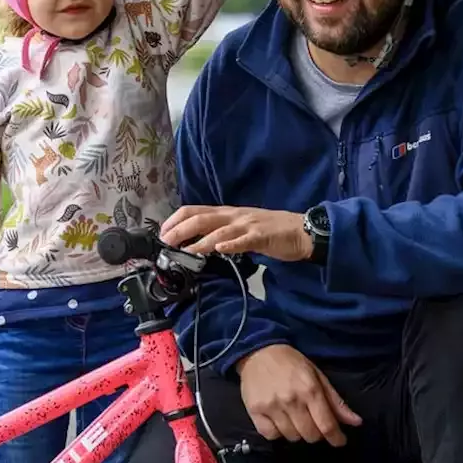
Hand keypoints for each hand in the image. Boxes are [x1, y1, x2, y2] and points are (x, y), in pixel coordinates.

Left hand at [161, 205, 311, 260]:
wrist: (301, 230)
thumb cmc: (269, 230)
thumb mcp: (240, 227)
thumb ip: (220, 231)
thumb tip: (196, 242)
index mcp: (227, 213)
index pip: (194, 210)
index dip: (176, 220)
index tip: (162, 233)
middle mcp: (234, 216)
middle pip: (201, 219)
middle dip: (180, 230)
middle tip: (165, 243)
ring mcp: (248, 225)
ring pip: (219, 231)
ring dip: (201, 241)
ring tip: (186, 251)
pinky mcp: (262, 237)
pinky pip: (245, 241)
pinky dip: (231, 245)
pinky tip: (221, 250)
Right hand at [236, 345, 362, 445]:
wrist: (258, 351)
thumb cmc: (290, 362)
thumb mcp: (317, 375)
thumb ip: (335, 401)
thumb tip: (356, 422)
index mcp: (309, 389)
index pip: (326, 425)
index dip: (336, 438)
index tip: (339, 441)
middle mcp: (290, 400)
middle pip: (310, 435)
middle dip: (317, 433)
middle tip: (313, 423)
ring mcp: (271, 407)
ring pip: (292, 437)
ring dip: (297, 432)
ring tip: (294, 418)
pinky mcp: (255, 411)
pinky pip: (271, 435)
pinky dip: (277, 433)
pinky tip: (279, 421)